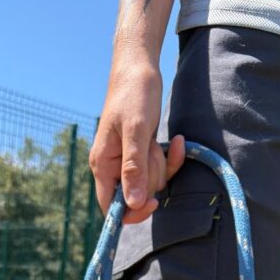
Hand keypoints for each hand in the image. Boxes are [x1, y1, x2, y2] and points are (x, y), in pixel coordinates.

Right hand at [90, 63, 184, 223]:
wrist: (139, 67)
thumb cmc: (134, 94)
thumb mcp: (136, 131)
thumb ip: (134, 168)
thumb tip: (132, 204)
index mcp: (103, 165)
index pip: (111, 207)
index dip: (132, 212)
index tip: (153, 203)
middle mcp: (112, 167)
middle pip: (136, 196)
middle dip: (151, 177)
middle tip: (151, 148)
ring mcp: (128, 161)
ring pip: (151, 183)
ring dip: (161, 164)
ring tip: (155, 138)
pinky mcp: (142, 154)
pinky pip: (160, 169)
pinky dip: (171, 158)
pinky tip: (177, 141)